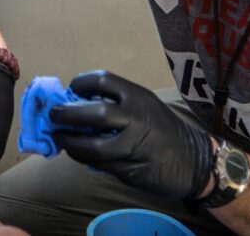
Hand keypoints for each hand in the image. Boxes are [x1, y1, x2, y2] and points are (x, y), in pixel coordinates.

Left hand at [51, 70, 212, 199]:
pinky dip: (82, 157)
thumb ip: (115, 102)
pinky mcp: (131, 169)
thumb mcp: (145, 106)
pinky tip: (76, 152)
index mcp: (138, 96)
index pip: (101, 80)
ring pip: (92, 144)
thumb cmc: (162, 130)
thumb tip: (75, 102)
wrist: (195, 161)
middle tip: (53, 115)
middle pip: (93, 112)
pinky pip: (98, 163)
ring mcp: (134, 145)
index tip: (68, 91)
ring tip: (59, 138)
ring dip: (69, 141)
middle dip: (67, 114)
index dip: (79, 84)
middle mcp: (136, 117)